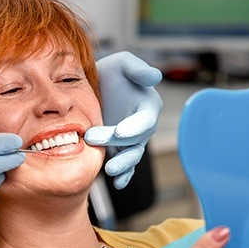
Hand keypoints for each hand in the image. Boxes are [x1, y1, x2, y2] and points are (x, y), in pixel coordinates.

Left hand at [85, 51, 162, 188]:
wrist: (94, 88)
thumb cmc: (111, 73)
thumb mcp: (122, 63)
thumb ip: (137, 69)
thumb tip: (155, 77)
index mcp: (147, 106)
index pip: (145, 120)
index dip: (134, 127)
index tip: (120, 132)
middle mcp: (142, 126)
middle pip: (135, 141)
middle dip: (118, 145)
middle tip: (93, 140)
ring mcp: (131, 141)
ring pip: (132, 156)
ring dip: (123, 165)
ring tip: (110, 171)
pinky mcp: (119, 150)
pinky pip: (125, 165)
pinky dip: (124, 175)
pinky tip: (117, 183)